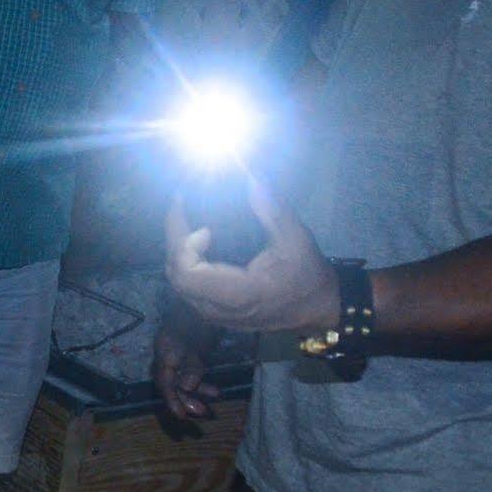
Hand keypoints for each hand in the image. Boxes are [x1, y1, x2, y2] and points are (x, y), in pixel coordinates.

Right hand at [153, 318, 219, 419]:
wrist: (202, 300)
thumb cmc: (200, 320)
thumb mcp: (198, 345)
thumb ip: (192, 367)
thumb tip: (186, 388)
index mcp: (164, 353)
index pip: (164, 382)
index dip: (172, 400)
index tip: (182, 416)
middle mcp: (165, 356)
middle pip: (171, 384)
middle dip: (186, 400)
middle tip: (202, 412)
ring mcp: (174, 354)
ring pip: (181, 380)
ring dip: (196, 393)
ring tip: (210, 405)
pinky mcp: (185, 352)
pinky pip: (188, 373)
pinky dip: (200, 383)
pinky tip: (214, 391)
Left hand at [165, 178, 339, 333]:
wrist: (315, 309)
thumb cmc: (307, 275)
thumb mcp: (296, 239)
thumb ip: (272, 209)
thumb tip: (252, 177)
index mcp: (239, 294)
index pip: (188, 275)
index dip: (185, 246)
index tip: (203, 225)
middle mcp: (219, 309)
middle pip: (176, 276)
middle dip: (176, 239)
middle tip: (185, 208)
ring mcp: (213, 314)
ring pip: (177, 282)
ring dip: (178, 249)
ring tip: (187, 218)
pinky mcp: (212, 311)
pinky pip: (186, 286)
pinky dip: (185, 260)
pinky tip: (195, 238)